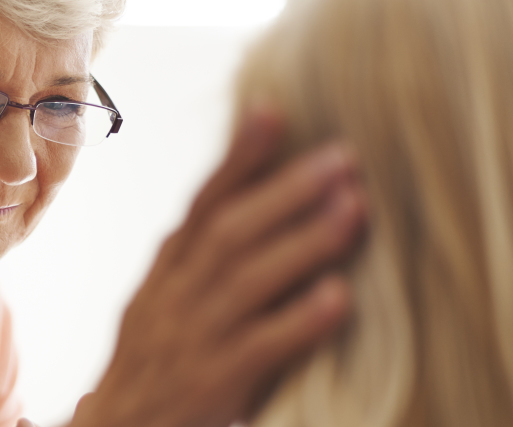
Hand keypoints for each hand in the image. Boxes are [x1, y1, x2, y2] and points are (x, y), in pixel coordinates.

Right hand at [71, 108, 365, 426]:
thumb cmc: (157, 365)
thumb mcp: (162, 302)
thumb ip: (198, 259)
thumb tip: (249, 201)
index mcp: (165, 274)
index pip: (200, 205)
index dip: (236, 159)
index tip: (272, 112)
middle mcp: (173, 298)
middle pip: (228, 231)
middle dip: (286, 190)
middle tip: (343, 157)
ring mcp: (190, 339)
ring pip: (246, 279)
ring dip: (303, 241)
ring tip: (355, 209)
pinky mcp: (211, 383)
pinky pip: (259, 346)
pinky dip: (298, 319)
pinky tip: (339, 298)